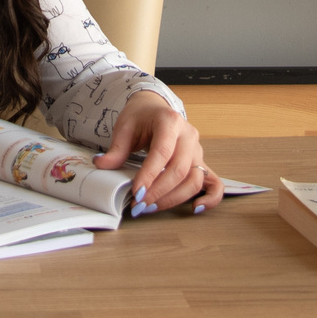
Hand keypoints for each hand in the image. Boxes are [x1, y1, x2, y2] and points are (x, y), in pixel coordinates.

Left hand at [96, 92, 222, 216]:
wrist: (154, 109)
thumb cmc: (140, 118)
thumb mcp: (124, 127)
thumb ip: (116, 149)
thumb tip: (102, 165)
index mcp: (170, 122)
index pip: (162, 152)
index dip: (149, 175)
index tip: (136, 193)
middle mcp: (188, 136)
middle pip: (180, 169)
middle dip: (159, 192)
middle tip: (139, 205)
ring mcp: (198, 150)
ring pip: (194, 179)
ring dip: (174, 198)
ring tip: (151, 207)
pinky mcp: (202, 163)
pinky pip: (214, 183)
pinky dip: (210, 198)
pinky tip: (195, 208)